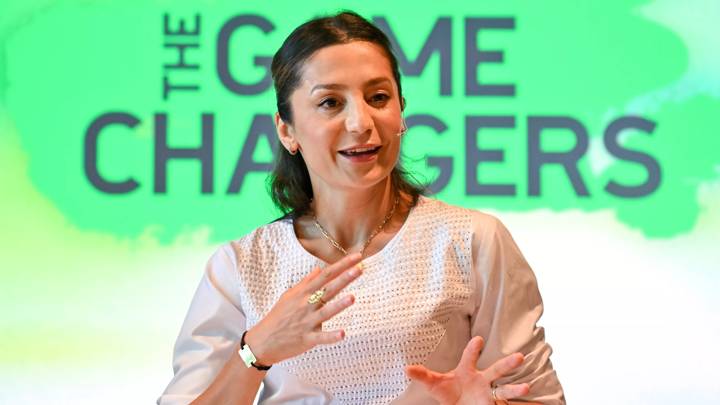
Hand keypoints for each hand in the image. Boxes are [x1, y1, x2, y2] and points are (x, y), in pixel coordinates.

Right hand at [244, 253, 363, 365]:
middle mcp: (306, 305)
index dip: (342, 265)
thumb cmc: (278, 317)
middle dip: (344, 279)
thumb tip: (319, 269)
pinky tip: (343, 334)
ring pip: (326, 312)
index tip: (357, 257)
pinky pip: (321, 337)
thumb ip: (306, 282)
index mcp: (303, 293)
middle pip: (328, 289)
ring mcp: (307, 322)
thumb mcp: (289, 296)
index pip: (325, 275)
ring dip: (339, 305)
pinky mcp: (307, 339)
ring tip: (353, 298)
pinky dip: (331, 336)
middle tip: (359, 268)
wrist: (262, 341)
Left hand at [406, 336, 529, 404]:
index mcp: (468, 370)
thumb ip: (423, 376)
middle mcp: (483, 380)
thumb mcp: (435, 385)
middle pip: (497, 370)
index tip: (477, 339)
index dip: (472, 349)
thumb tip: (406, 369)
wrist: (461, 404)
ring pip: (506, 390)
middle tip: (519, 357)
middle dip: (507, 364)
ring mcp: (490, 394)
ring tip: (527, 387)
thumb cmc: (450, 392)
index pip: (469, 357)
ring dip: (516, 388)